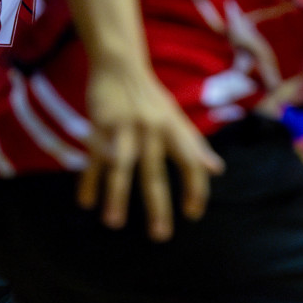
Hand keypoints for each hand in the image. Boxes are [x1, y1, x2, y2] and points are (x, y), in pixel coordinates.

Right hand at [77, 61, 224, 241]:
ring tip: (114, 223)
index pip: (191, 162)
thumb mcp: (177, 118)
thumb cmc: (152, 98)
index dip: (195, 188)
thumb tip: (217, 170)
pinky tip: (86, 203)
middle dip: (158, 206)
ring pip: (121, 167)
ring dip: (116, 196)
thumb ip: (195, 145)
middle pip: (155, 172)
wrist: (121, 65)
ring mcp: (125, 128)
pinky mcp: (100, 125)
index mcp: (175, 128)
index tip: (194, 213)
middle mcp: (152, 129)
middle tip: (160, 236)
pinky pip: (94, 158)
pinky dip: (89, 181)